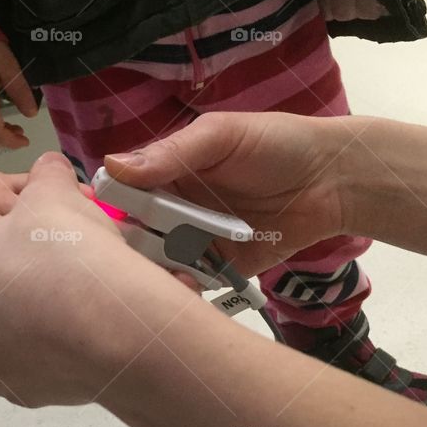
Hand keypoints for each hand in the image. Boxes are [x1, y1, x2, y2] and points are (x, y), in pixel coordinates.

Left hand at [0, 152, 193, 405]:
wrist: (114, 328)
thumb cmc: (63, 253)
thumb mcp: (52, 194)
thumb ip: (42, 177)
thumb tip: (50, 169)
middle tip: (21, 269)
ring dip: (4, 326)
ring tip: (53, 302)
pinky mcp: (15, 397)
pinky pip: (16, 368)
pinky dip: (35, 354)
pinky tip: (71, 333)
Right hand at [104, 112, 348, 276]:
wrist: (334, 181)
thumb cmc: (277, 145)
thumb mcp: (221, 137)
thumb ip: (171, 153)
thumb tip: (112, 166)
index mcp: (167, 173)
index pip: (123, 192)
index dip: (106, 207)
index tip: (91, 222)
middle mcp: (174, 210)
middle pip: (134, 234)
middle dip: (127, 247)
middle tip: (122, 258)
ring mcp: (195, 242)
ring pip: (158, 263)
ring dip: (153, 271)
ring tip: (154, 276)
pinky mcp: (219, 269)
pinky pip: (192, 284)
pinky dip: (183, 289)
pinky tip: (182, 288)